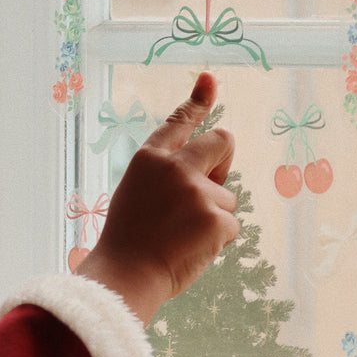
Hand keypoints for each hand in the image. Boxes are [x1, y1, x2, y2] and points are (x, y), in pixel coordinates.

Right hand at [78, 72, 238, 323]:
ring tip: (181, 238)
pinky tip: (191, 251)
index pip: (179, 123)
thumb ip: (167, 176)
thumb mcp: (136, 194)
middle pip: (222, 142)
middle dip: (225, 158)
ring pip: (226, 197)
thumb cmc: (128, 243)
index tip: (209, 79)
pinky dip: (217, 241)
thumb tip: (213, 173)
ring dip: (213, 216)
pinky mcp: (216, 218)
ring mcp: (197, 192)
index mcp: (148, 159)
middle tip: (212, 183)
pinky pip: (231, 226)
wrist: (125, 277)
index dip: (198, 101)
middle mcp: (175, 168)